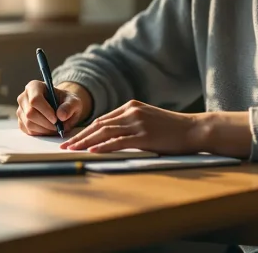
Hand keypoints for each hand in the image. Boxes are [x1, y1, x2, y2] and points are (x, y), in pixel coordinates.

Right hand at [16, 80, 89, 135]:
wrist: (61, 108)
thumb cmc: (66, 102)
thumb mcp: (73, 101)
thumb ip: (69, 106)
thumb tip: (61, 115)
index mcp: (34, 86)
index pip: (35, 99)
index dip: (45, 111)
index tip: (56, 119)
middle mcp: (24, 97)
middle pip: (30, 113)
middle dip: (46, 123)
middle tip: (58, 127)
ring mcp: (21, 110)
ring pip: (29, 124)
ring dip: (44, 130)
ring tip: (56, 128)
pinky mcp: (21, 122)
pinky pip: (28, 131)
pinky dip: (41, 133)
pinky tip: (49, 129)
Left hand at [61, 100, 203, 154]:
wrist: (194, 129)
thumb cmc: (172, 128)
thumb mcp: (148, 119)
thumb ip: (131, 123)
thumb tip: (112, 135)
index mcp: (131, 106)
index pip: (102, 119)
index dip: (86, 130)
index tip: (73, 138)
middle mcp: (131, 112)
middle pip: (99, 125)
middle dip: (80, 136)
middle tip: (64, 144)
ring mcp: (137, 123)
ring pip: (104, 132)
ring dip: (85, 142)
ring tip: (71, 149)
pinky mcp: (144, 136)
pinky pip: (118, 141)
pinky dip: (103, 146)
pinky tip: (91, 151)